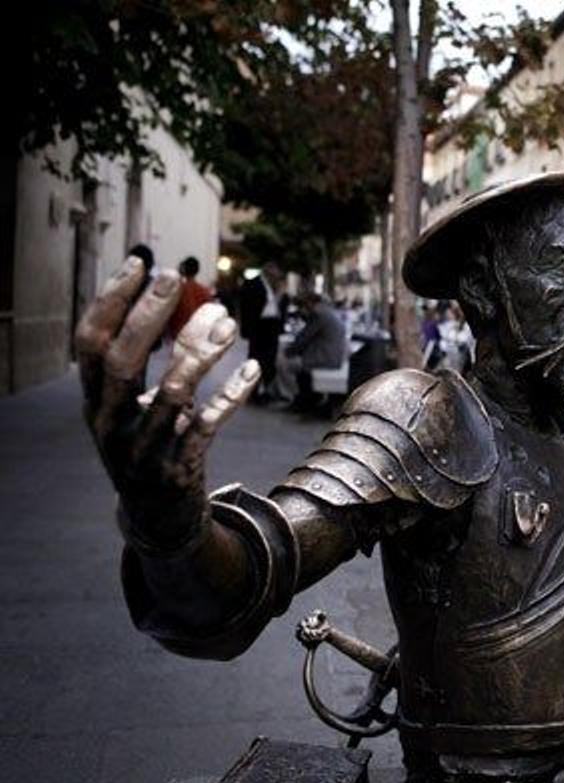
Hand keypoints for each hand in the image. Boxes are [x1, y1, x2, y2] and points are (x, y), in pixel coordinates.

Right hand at [75, 257, 259, 552]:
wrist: (158, 518)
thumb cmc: (148, 444)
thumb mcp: (137, 407)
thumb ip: (156, 362)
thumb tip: (197, 302)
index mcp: (96, 403)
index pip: (90, 343)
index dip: (111, 301)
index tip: (139, 264)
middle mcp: (112, 425)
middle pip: (123, 361)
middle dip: (148, 315)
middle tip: (176, 277)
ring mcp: (144, 448)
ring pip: (172, 391)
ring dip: (199, 350)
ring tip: (226, 321)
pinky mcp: (179, 468)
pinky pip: (208, 425)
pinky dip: (232, 395)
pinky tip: (253, 369)